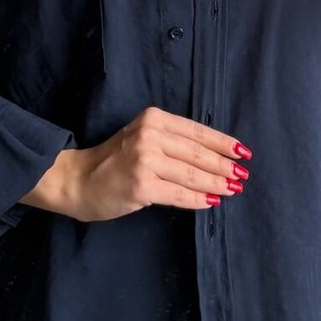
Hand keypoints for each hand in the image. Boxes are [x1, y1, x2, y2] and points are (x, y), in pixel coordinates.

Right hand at [22, 108, 250, 222]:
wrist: (77, 180)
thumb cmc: (113, 161)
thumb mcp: (142, 138)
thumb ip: (171, 141)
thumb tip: (214, 156)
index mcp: (153, 118)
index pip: (197, 131)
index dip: (223, 143)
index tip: (243, 152)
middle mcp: (150, 135)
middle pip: (198, 153)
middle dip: (224, 166)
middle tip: (243, 175)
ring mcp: (145, 160)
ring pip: (192, 174)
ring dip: (217, 183)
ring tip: (233, 189)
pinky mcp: (142, 185)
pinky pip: (179, 194)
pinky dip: (198, 199)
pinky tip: (212, 201)